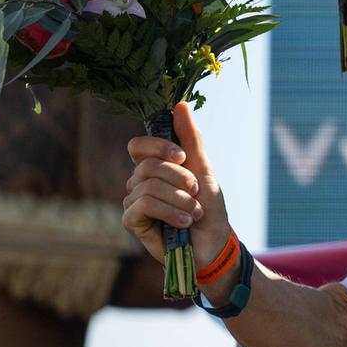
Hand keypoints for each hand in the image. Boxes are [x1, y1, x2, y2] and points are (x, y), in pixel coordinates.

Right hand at [123, 102, 230, 267]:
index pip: (137, 146)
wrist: (214, 242)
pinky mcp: (132, 222)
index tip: (182, 156)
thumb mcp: (204, 168)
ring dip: (181, 199)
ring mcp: (133, 202)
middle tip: (196, 193)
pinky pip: (143, 206)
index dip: (159, 147)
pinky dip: (170, 211)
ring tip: (194, 212)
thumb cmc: (209, 206)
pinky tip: (184, 222)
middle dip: (181, 179)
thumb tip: (179, 105)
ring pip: (148, 186)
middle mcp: (138, 182)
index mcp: (154, 166)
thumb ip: (190, 138)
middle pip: (148, 166)